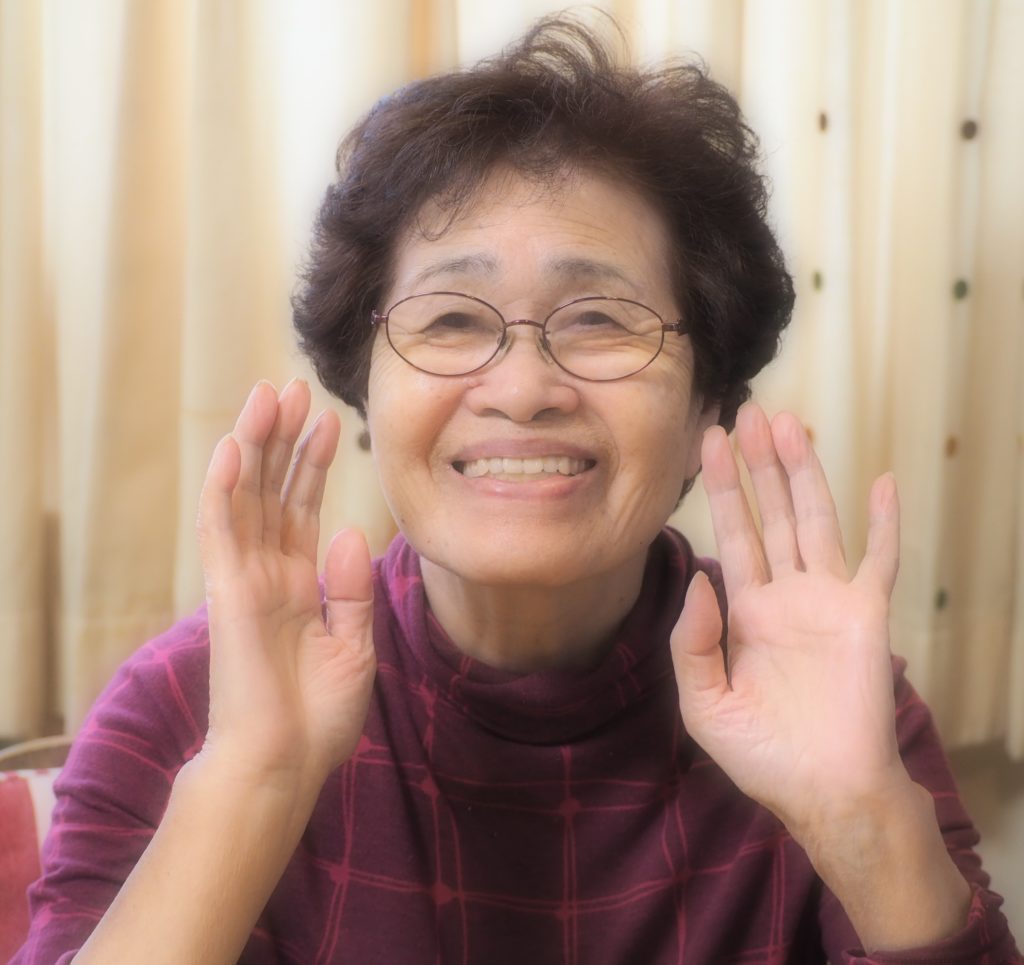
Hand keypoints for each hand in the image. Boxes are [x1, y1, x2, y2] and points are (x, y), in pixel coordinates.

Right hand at [195, 379, 375, 792]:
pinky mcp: (227, 594)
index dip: (313, 464)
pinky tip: (235, 446)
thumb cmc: (318, 717)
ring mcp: (245, 581)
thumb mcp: (355, 646)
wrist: (287, 765)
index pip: (303, 509)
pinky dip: (225, 488)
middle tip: (293, 388)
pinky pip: (222, 531)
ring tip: (268, 395)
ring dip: (255, 446)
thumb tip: (349, 529)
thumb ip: (352, 589)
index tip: (328, 421)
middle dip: (283, 440)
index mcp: (299, 585)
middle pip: (273, 491)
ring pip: (246, 497)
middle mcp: (269, 574)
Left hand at [671, 403, 907, 840]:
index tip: (710, 441)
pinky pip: (878, 561)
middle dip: (759, 465)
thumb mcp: (704, 703)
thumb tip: (699, 582)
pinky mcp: (868, 616)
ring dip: (804, 474)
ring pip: (816, 521)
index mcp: (747, 611)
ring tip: (790, 425)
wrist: (824, 792)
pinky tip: (882, 482)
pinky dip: (883, 523)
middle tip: (747, 412)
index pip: (734, 535)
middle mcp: (787, 595)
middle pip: (772, 514)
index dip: (723, 489)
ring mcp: (829, 600)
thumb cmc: (763, 754)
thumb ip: (692, 643)